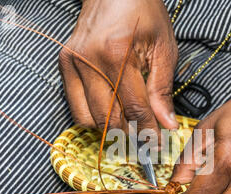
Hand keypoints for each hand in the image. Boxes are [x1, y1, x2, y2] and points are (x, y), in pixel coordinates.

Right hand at [58, 0, 178, 133]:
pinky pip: (75, 107)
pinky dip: (92, 117)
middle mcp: (90, 60)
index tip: (157, 143)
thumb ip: (162, 89)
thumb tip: (166, 125)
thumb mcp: (163, 48)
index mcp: (118, 53)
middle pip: (108, 117)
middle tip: (144, 136)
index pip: (134, 107)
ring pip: (89, 118)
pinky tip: (109, 109)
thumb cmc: (143, 14)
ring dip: (110, 127)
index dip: (148, 130)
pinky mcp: (64, 64)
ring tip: (127, 123)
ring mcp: (73, 62)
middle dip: (129, 133)